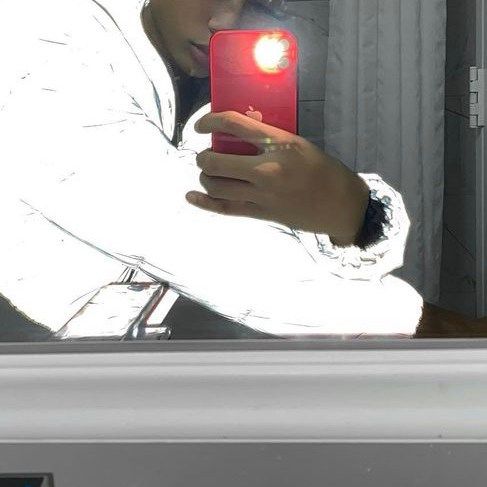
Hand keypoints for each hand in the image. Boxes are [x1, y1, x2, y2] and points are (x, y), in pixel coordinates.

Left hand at [186, 111, 369, 245]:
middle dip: (203, 157)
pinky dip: (204, 203)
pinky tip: (191, 196)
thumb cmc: (324, 170)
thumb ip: (269, 139)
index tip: (200, 126)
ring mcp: (262, 195)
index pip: (234, 124)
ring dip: (205, 177)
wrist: (341, 205)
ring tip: (209, 173)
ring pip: (216, 186)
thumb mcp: (299, 144)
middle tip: (205, 155)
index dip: (209, 121)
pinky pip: (225, 209)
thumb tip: (239, 133)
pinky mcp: (261, 213)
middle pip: (216, 161)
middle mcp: (266, 169)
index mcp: (279, 144)